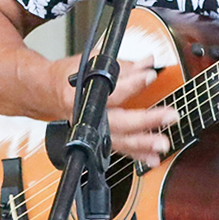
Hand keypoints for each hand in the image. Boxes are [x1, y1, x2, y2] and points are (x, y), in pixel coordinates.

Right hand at [48, 56, 178, 166]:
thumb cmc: (69, 76)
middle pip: (118, 122)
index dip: (132, 83)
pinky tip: (152, 158)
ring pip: (119, 141)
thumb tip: (147, 63)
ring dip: (143, 144)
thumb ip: (124, 65)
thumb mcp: (94, 61)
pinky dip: (137, 155)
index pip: (110, 90)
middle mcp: (87, 115)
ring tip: (163, 143)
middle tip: (169, 116)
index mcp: (84, 92)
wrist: (49, 92)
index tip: (149, 75)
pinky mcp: (98, 140)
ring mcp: (92, 131)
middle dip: (146, 120)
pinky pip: (119, 150)